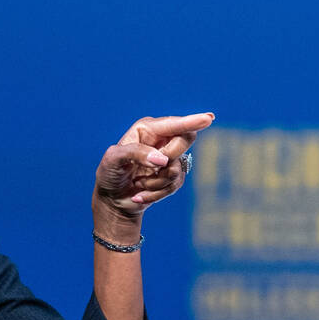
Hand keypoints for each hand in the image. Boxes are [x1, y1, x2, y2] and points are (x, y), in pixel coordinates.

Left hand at [94, 113, 214, 221]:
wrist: (112, 200)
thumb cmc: (109, 174)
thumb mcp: (113, 159)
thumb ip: (135, 153)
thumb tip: (162, 159)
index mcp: (147, 128)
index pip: (174, 124)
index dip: (191, 121)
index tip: (208, 119)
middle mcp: (161, 140)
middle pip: (184, 140)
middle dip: (168, 158)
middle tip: (150, 167)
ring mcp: (169, 157)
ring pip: (177, 168)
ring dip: (156, 181)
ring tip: (138, 183)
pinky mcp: (173, 175)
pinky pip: (175, 184)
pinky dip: (155, 193)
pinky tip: (140, 194)